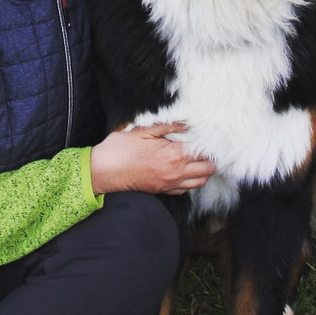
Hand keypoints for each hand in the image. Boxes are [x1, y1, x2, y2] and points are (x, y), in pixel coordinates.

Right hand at [90, 122, 215, 195]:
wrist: (104, 171)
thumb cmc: (121, 149)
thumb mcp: (143, 131)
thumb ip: (168, 126)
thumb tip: (187, 123)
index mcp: (173, 155)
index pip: (204, 152)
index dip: (210, 143)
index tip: (209, 136)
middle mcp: (176, 172)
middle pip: (208, 169)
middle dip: (211, 157)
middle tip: (206, 146)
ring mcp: (170, 184)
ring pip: (200, 181)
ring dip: (204, 170)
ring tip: (198, 158)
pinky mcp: (163, 191)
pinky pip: (186, 189)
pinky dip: (192, 181)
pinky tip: (186, 170)